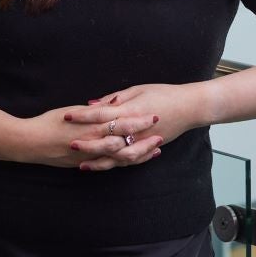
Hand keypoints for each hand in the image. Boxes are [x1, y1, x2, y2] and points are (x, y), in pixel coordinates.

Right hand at [21, 104, 162, 170]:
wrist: (30, 142)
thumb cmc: (50, 121)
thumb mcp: (73, 110)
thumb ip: (94, 110)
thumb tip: (112, 103)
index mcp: (92, 124)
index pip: (121, 122)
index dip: (139, 120)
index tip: (154, 115)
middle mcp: (93, 141)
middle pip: (126, 142)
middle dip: (145, 139)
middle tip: (161, 134)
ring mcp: (90, 156)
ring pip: (120, 157)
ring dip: (139, 153)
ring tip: (155, 149)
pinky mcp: (85, 164)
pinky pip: (109, 166)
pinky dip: (124, 163)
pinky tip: (135, 161)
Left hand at [65, 82, 208, 169]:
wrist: (189, 107)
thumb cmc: (164, 93)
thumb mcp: (138, 89)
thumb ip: (115, 98)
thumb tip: (94, 103)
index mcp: (130, 110)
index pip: (100, 114)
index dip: (82, 116)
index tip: (66, 116)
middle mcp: (134, 129)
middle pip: (105, 139)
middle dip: (86, 143)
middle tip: (68, 143)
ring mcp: (141, 141)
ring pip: (115, 156)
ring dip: (98, 161)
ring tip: (81, 164)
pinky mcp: (147, 148)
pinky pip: (129, 161)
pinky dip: (115, 165)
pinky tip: (103, 166)